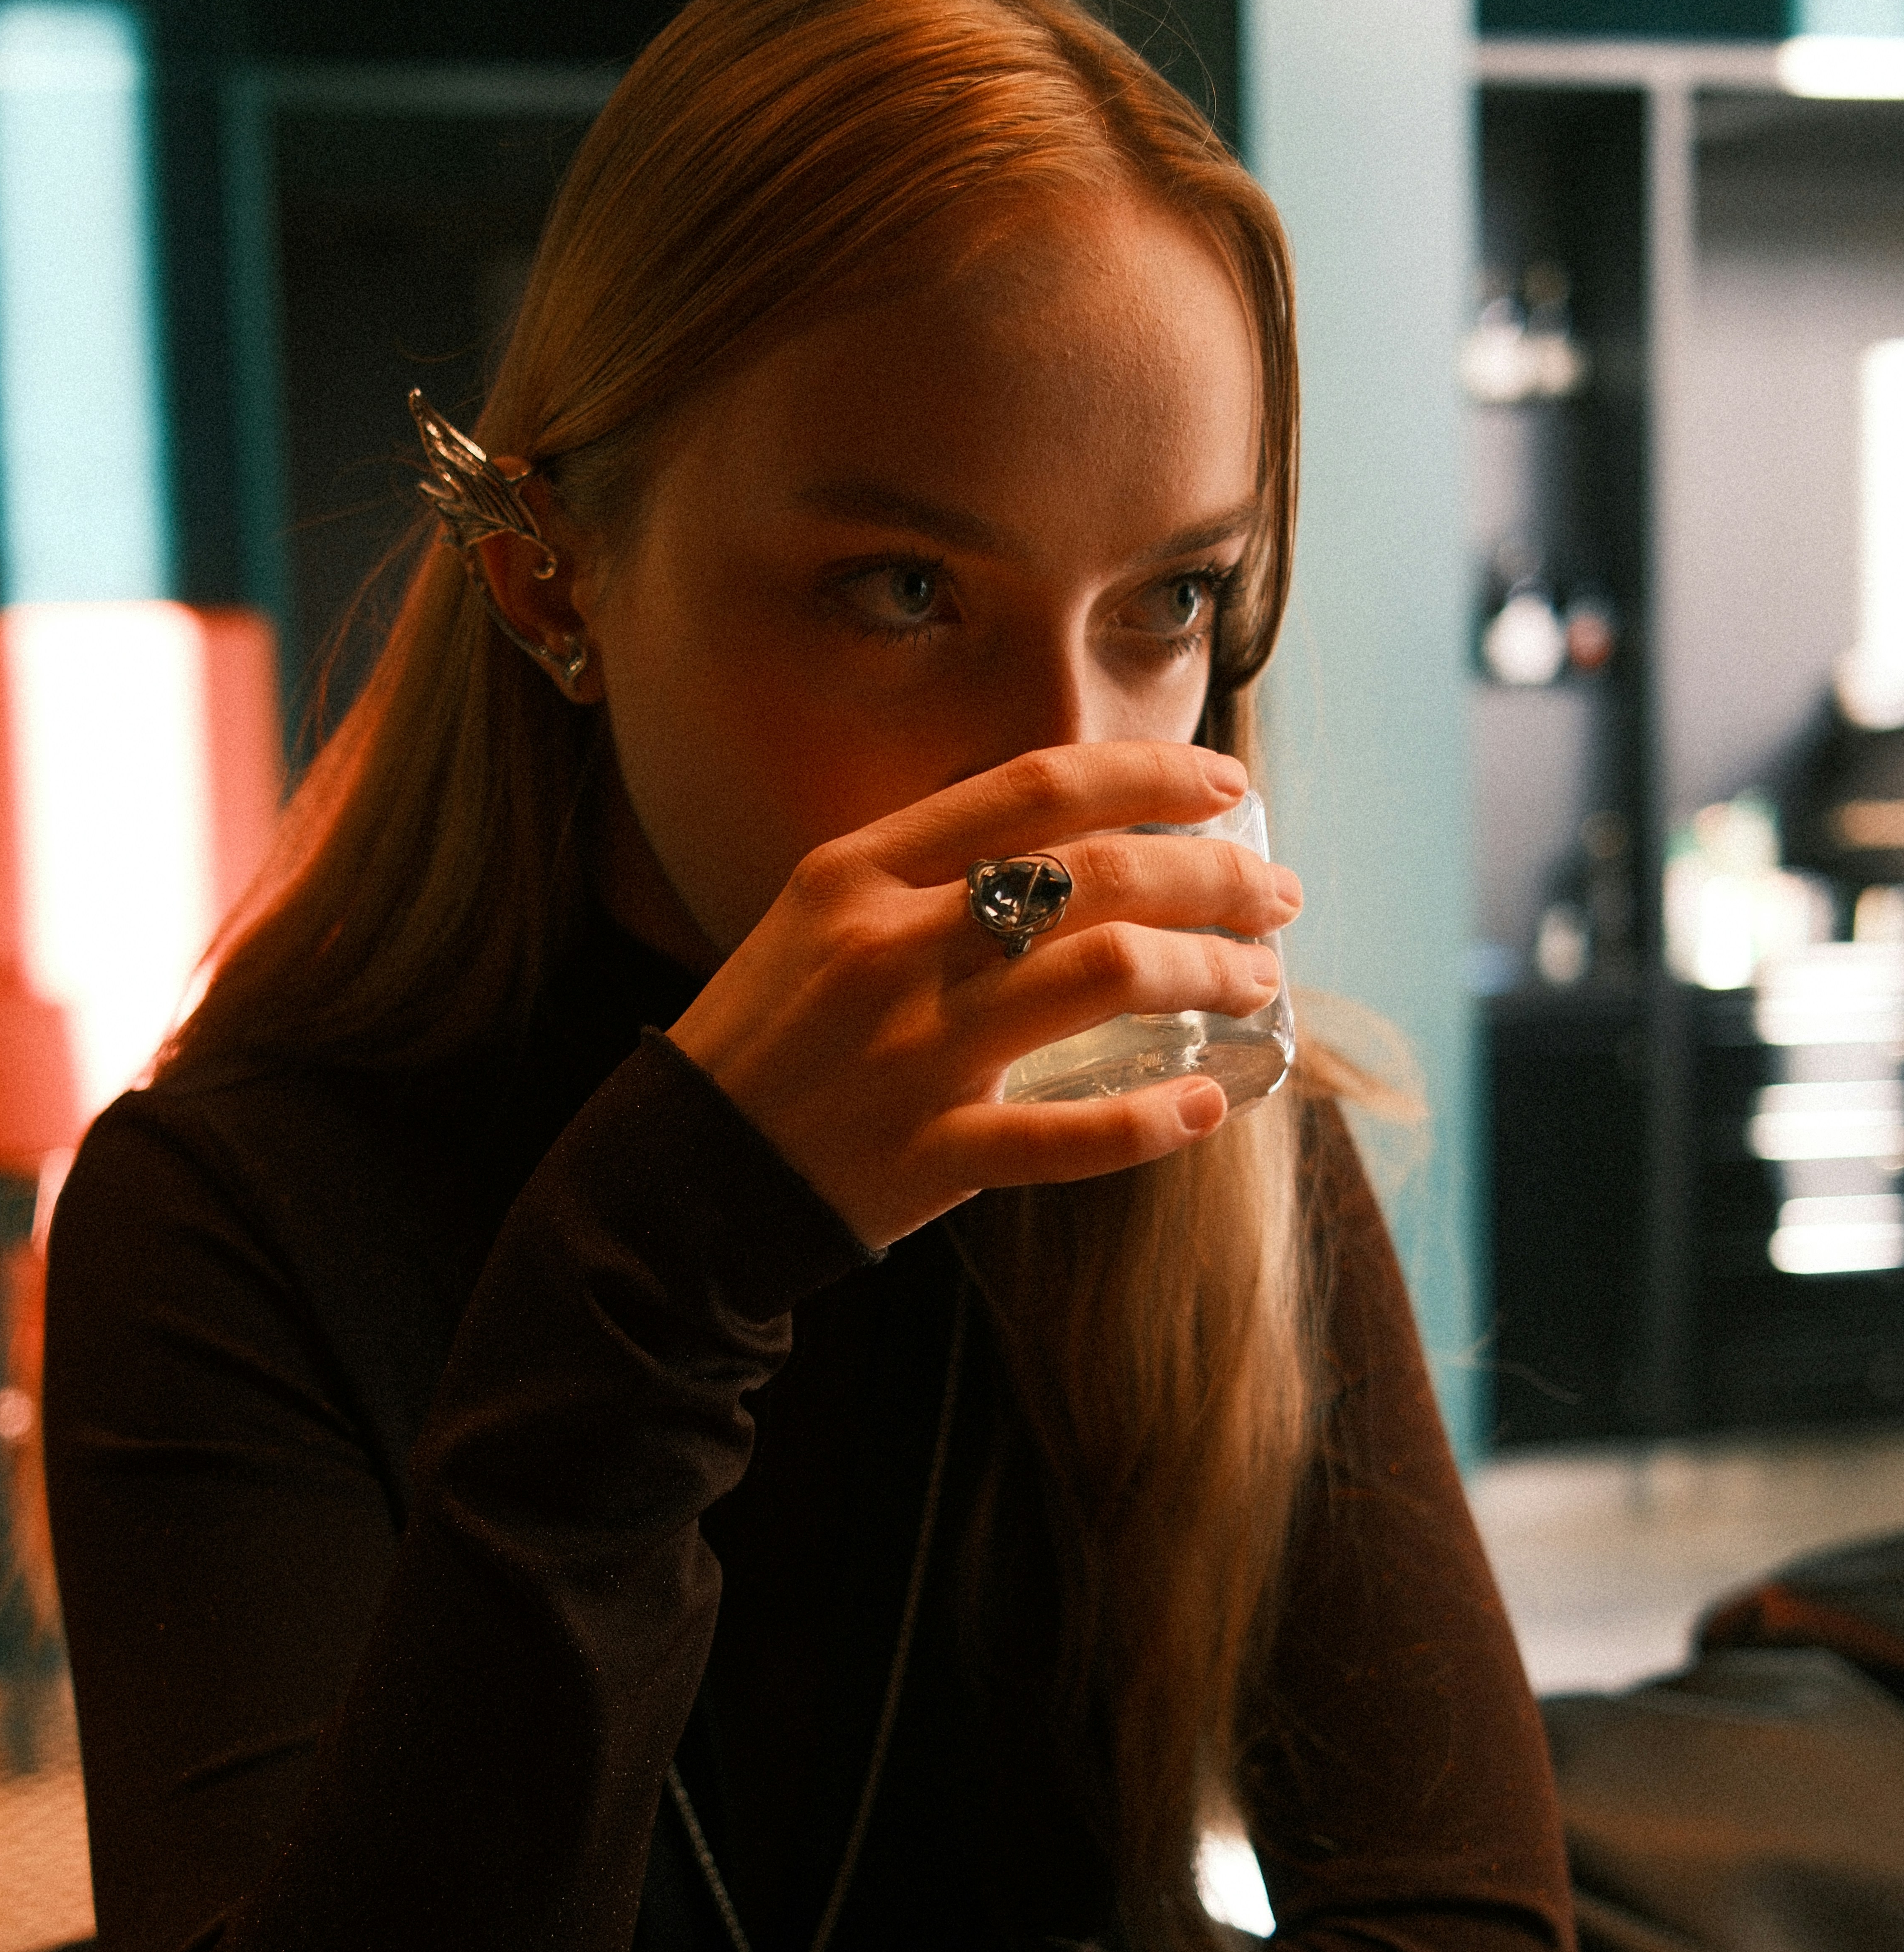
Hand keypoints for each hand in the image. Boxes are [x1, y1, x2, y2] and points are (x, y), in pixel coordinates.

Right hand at [666, 741, 1300, 1248]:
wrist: (676, 1177)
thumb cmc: (766, 1037)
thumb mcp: (819, 917)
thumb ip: (927, 874)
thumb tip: (1069, 840)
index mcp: (860, 875)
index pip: (1037, 789)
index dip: (1151, 774)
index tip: (1228, 785)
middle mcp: (891, 949)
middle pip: (1097, 876)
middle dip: (1213, 877)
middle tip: (1274, 898)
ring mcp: (913, 1055)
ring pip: (1106, 978)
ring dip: (1209, 971)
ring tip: (1257, 979)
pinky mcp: (932, 1155)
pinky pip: (1071, 1136)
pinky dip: (1154, 1122)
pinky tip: (1210, 1103)